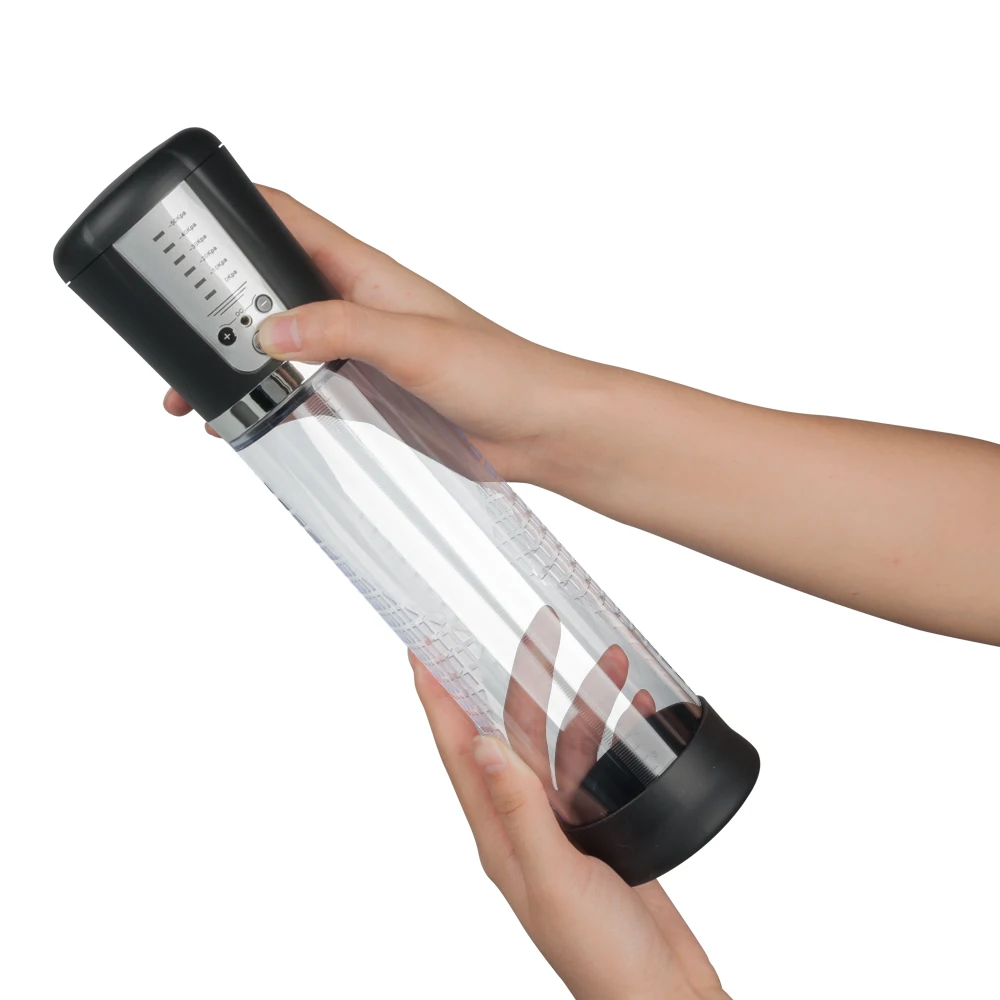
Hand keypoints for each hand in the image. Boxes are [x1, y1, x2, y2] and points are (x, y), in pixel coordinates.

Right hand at [165, 186, 602, 486]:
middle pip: (267, 288)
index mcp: (365, 273)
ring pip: (278, 343)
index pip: (285, 221)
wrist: (539, 429)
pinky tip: (241, 421)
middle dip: (219, 306)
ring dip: (235, 361)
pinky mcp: (366, 394)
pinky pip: (301, 390)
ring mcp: (357, 351)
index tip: (181, 237)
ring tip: (193, 389)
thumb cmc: (500, 372)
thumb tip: (266, 331)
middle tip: (178, 338)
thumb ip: (341, 332)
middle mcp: (355, 306)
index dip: (232, 216)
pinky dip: (267, 401)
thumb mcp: (415, 344)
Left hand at [412, 649, 728, 999]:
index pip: (457, 751)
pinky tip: (633, 707)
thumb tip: (480, 743)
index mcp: (498, 834)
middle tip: (526, 629)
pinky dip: (612, 730)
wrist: (660, 994)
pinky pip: (596, 762)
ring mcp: (563, 824)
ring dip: (578, 699)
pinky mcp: (600, 826)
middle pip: (510, 732)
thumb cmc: (601, 956)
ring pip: (559, 742)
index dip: (436, 698)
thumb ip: (520, 811)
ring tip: (603, 658)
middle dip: (516, 678)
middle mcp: (524, 822)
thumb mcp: (553, 879)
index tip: (421, 651)